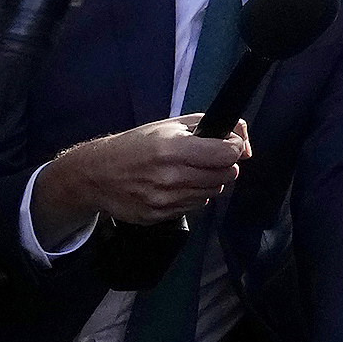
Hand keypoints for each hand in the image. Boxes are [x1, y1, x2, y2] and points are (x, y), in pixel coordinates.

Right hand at [48, 119, 247, 228]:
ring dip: (209, 181)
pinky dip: (193, 195)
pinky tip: (176, 185)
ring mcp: (164, 200)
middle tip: (208, 158)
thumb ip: (211, 128)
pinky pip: (195, 206)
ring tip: (189, 171)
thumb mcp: (171, 125)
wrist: (97, 175)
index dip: (233, 148)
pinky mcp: (160, 216)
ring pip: (213, 192)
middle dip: (223, 165)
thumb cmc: (136, 145)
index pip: (227, 154)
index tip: (228, 145)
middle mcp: (170, 177)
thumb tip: (245, 145)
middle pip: (225, 175)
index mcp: (172, 149)